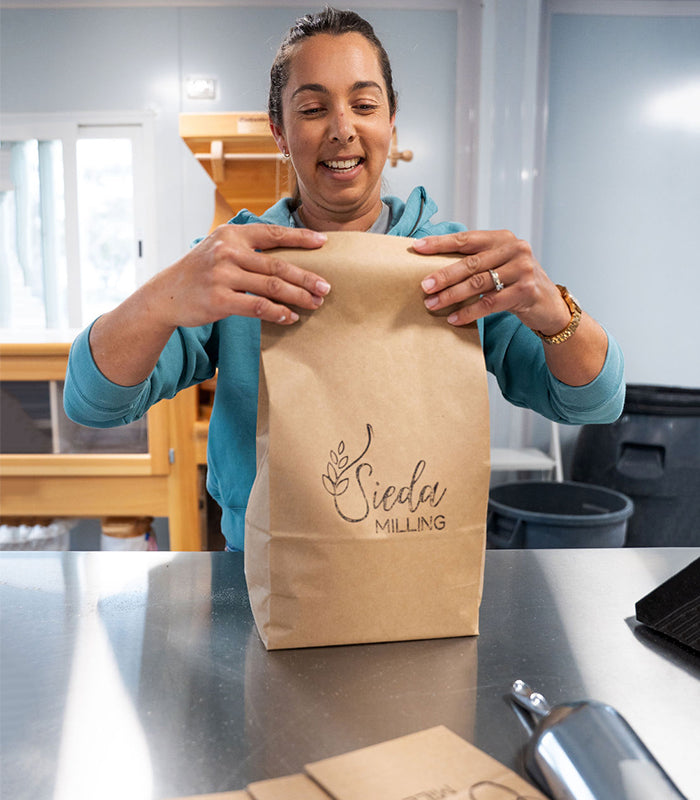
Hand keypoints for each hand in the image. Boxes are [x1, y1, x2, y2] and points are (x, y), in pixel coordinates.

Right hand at [147, 223, 330, 329]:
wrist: (165, 295)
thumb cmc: (199, 272)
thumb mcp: (219, 248)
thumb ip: (247, 247)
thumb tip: (286, 253)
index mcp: (231, 235)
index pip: (272, 234)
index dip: (300, 238)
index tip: (323, 242)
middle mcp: (227, 251)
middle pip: (277, 265)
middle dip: (306, 277)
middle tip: (326, 287)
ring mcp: (222, 275)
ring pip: (271, 286)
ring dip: (298, 296)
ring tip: (315, 303)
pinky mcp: (218, 299)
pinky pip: (257, 306)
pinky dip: (277, 313)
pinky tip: (291, 317)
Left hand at [413, 230, 570, 333]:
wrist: (549, 305)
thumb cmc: (516, 283)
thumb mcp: (500, 264)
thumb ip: (477, 261)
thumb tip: (434, 269)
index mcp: (503, 238)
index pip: (467, 239)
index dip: (440, 243)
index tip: (417, 248)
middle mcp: (515, 249)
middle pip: (471, 263)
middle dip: (444, 275)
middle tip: (423, 286)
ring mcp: (522, 269)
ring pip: (478, 284)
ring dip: (452, 296)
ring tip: (432, 304)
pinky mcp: (525, 291)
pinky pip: (489, 303)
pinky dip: (469, 312)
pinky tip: (453, 318)